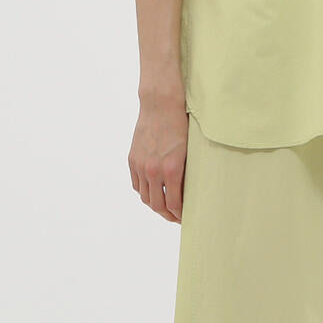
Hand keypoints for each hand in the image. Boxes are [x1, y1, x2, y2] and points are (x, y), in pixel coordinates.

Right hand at [128, 102, 189, 222]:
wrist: (161, 105)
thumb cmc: (180, 124)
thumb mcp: (190, 150)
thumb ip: (187, 172)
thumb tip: (189, 191)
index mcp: (172, 169)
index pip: (174, 203)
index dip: (179, 214)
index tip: (185, 217)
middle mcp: (154, 170)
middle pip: (158, 205)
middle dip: (168, 215)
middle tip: (176, 217)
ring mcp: (141, 165)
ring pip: (145, 197)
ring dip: (155, 205)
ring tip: (164, 207)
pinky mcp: (133, 159)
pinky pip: (137, 184)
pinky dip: (144, 192)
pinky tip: (153, 193)